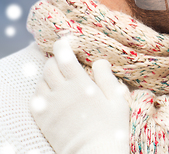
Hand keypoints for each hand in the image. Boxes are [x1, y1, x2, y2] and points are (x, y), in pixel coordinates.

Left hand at [31, 36, 129, 153]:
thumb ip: (107, 77)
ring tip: (60, 79)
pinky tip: (51, 94)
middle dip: (56, 60)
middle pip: (50, 67)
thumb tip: (99, 61)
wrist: (95, 153)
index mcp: (80, 84)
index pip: (64, 56)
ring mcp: (50, 106)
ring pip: (41, 82)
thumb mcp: (117, 99)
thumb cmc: (111, 126)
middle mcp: (61, 92)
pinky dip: (41, 92)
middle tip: (66, 62)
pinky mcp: (43, 120)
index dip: (64, 44)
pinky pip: (35, 100)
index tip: (69, 41)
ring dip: (49, 76)